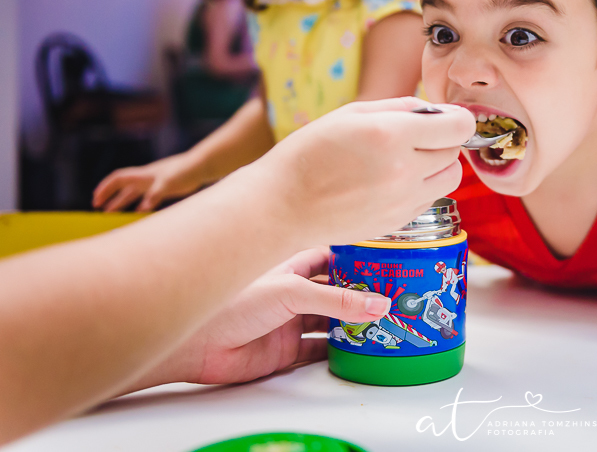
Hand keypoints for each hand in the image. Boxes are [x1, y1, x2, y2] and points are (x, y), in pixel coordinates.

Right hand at [92, 152, 203, 211]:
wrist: (201, 166)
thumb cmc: (184, 171)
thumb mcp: (168, 184)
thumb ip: (155, 195)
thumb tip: (143, 208)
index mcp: (143, 175)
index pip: (118, 179)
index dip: (105, 188)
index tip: (96, 199)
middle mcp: (146, 178)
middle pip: (122, 187)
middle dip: (110, 197)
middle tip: (99, 208)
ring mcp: (155, 182)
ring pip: (133, 193)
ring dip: (122, 202)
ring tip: (111, 214)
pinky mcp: (165, 187)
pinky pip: (147, 197)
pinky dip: (140, 205)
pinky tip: (139, 213)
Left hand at [131, 248, 390, 387]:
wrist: (195, 343)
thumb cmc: (230, 300)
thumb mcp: (292, 292)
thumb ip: (337, 301)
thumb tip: (377, 304)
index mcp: (291, 263)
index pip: (331, 255)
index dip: (356, 257)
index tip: (385, 258)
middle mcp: (293, 290)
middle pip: (335, 290)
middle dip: (361, 293)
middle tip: (393, 293)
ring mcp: (290, 320)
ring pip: (331, 320)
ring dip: (353, 322)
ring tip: (384, 321)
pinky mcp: (286, 350)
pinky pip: (320, 349)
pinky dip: (339, 349)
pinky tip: (357, 348)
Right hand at [242, 97, 475, 247]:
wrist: (283, 205)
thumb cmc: (310, 152)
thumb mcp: (351, 113)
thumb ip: (401, 107)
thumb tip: (438, 110)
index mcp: (391, 135)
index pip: (459, 126)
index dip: (456, 118)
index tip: (444, 118)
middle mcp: (403, 170)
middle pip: (455, 151)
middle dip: (443, 140)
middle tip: (416, 137)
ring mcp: (403, 200)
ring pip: (450, 178)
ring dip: (439, 165)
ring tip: (408, 159)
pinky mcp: (399, 222)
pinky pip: (431, 198)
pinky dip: (423, 187)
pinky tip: (394, 180)